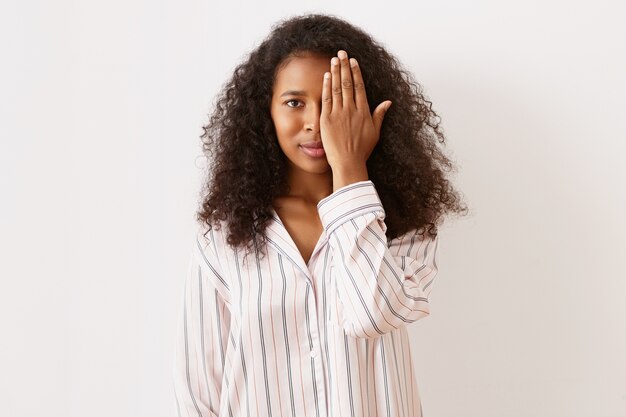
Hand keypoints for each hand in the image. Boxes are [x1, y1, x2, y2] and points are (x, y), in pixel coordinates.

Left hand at [320, 50, 391, 180]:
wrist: (348, 162)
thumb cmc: (362, 150)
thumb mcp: (374, 132)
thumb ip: (379, 115)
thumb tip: (388, 102)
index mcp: (363, 111)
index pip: (359, 86)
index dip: (356, 72)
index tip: (353, 61)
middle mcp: (351, 109)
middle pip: (348, 83)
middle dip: (345, 66)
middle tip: (342, 53)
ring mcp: (339, 113)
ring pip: (337, 88)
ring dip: (335, 72)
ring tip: (334, 59)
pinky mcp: (327, 119)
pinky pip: (326, 99)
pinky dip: (326, 86)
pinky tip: (326, 75)